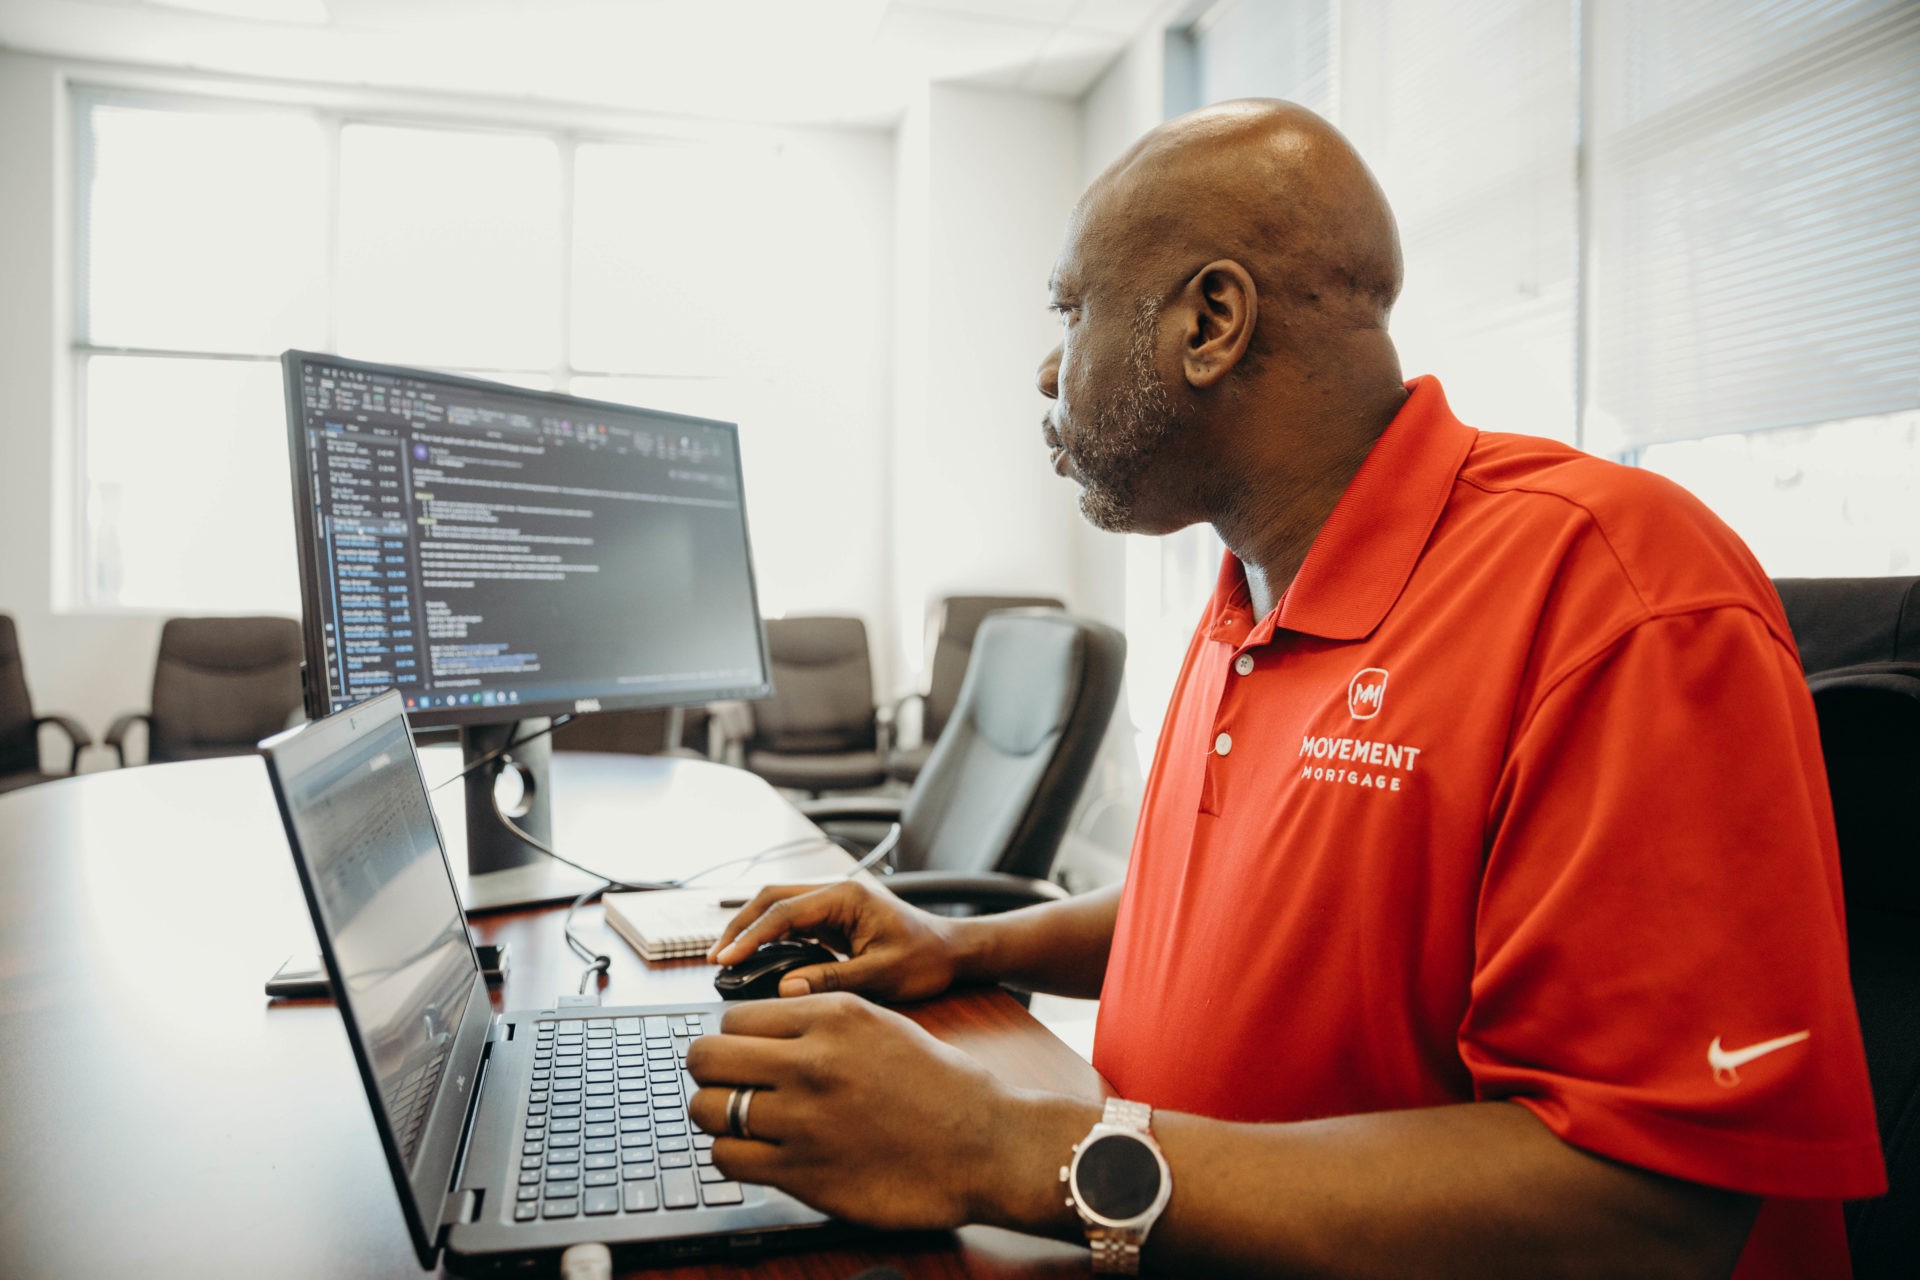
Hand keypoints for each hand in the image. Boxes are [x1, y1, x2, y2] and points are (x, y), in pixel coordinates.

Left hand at [685, 993, 1086, 1230]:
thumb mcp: (881, 1023)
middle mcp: (810, 1061)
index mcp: (831, 1016)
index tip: (742, 1055)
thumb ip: (820, 1022)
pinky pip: (728, 1158)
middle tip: (727, 1085)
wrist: (985, 1142)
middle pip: (706, 1057)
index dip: (733, 1040)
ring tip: (740, 1122)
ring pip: (707, 1108)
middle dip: (708, 1071)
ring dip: (716, 1116)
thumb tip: (762, 1031)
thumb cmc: (941, 1085)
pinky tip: (756, 1153)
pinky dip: (732, 1156)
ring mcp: (803, 1118)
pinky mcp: (802, 1171)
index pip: (733, 1018)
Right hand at [706, 879, 969, 1000]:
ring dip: (751, 929)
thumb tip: (787, 990)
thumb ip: (833, 980)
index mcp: (847, 896)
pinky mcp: (833, 919)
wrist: (952, 951)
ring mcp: (833, 903)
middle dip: (741, 926)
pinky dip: (768, 937)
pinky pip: (792, 922)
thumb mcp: (881, 974)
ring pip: (778, 907)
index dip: (751, 936)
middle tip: (716, 958)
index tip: (726, 958)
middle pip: (773, 899)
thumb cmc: (925, 959)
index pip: (785, 911)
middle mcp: (836, 892)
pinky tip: (754, 958)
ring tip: (726, 958)